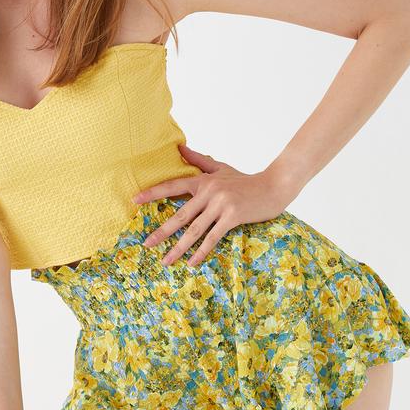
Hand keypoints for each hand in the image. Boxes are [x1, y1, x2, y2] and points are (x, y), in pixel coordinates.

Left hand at [132, 144, 294, 266]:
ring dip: (178, 247)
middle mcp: (209, 191)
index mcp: (203, 181)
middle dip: (162, 231)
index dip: (153, 193)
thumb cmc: (246, 180)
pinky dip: (201, 251)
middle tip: (146, 244)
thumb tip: (180, 147)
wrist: (274, 186)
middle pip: (180, 215)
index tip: (135, 201)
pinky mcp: (233, 216)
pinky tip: (191, 262)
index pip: (172, 186)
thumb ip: (199, 161)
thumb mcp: (221, 168)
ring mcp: (221, 204)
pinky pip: (213, 237)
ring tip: (165, 260)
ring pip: (194, 230)